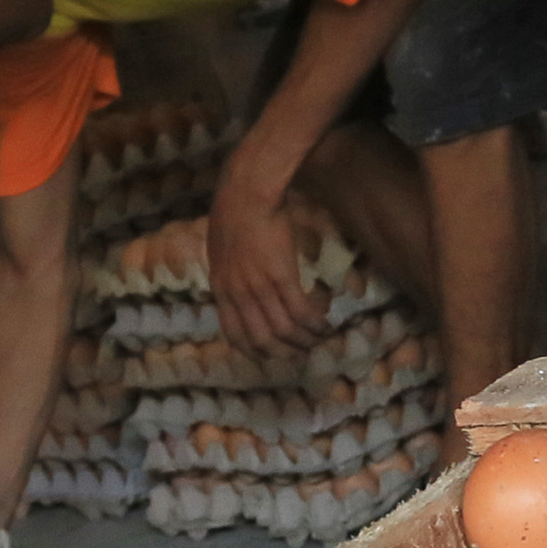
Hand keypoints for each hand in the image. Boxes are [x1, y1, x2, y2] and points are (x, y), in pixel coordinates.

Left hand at [207, 140, 326, 359]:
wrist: (247, 192)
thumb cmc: (234, 210)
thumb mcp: (220, 248)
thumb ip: (229, 271)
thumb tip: (238, 281)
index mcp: (220, 288)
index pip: (235, 335)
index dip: (255, 351)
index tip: (271, 355)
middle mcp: (238, 295)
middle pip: (262, 340)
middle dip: (284, 353)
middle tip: (301, 353)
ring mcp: (259, 288)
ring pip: (285, 331)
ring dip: (305, 341)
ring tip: (319, 340)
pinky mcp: (282, 277)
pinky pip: (301, 313)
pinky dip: (314, 325)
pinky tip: (325, 326)